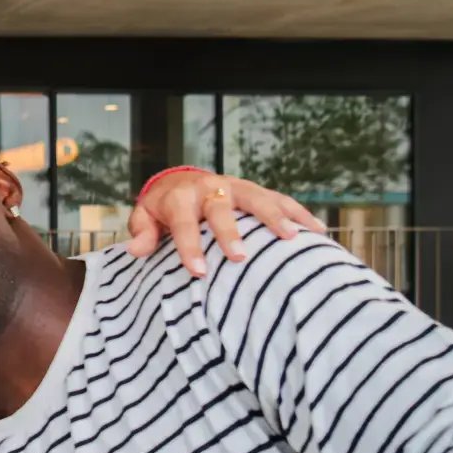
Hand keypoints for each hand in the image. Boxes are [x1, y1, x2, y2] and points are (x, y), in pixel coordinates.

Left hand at [128, 170, 323, 277]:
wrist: (180, 180)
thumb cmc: (162, 209)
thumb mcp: (145, 217)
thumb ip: (143, 232)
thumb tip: (135, 251)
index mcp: (180, 198)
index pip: (184, 224)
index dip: (190, 247)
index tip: (199, 272)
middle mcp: (209, 188)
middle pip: (221, 208)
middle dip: (231, 231)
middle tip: (241, 256)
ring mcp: (235, 186)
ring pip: (257, 198)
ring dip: (275, 216)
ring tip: (292, 237)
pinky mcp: (254, 190)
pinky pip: (279, 199)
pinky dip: (298, 213)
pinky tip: (317, 231)